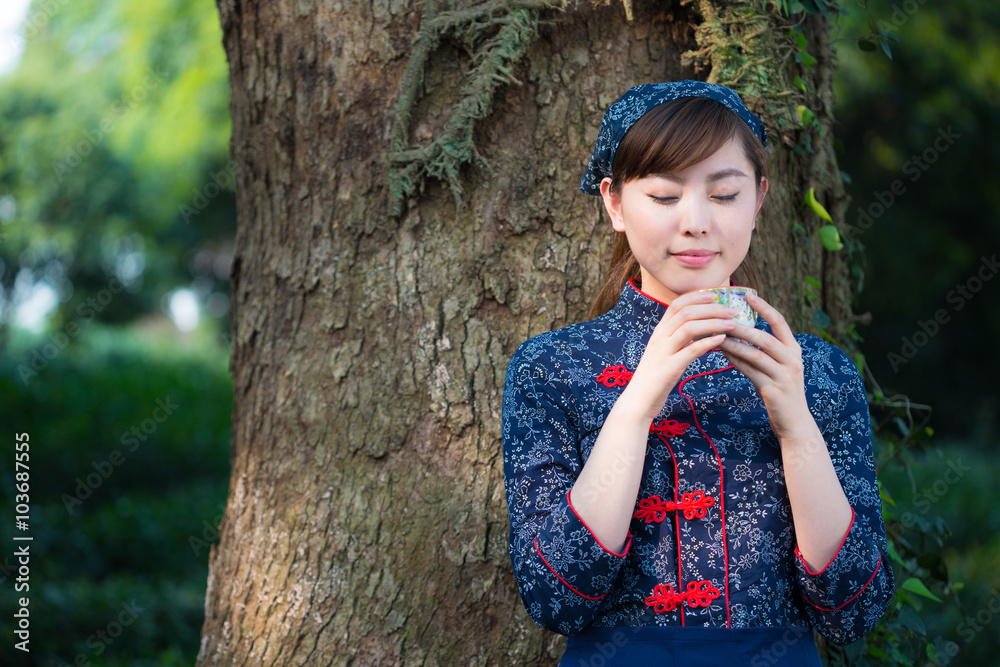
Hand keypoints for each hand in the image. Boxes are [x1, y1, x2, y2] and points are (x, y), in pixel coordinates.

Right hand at [622, 290, 738, 421]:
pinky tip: (721, 340)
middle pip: (686, 313)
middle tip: (732, 311)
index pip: (676, 304)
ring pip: (689, 327)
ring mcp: (663, 352)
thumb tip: (700, 329)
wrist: (638, 400)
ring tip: (732, 324)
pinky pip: (691, 350)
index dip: (697, 297)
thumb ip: (678, 339)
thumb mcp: (664, 352)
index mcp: (658, 332)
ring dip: (714, 323)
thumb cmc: (655, 377)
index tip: (715, 294)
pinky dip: (708, 343)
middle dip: (711, 308)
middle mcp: (659, 338)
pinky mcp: (669, 368)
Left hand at [717, 293, 812, 439]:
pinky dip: (735, 360)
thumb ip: (764, 350)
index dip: (764, 308)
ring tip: (716, 335)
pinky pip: (750, 371)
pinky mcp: (773, 390)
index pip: (780, 323)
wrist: (794, 423)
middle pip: (765, 338)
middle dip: (742, 326)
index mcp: (794, 350)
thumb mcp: (778, 367)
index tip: (748, 295)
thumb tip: (736, 330)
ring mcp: (784, 376)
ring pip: (755, 354)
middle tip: (721, 316)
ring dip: (734, 344)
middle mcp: (792, 360)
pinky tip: (722, 353)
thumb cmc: (781, 390)